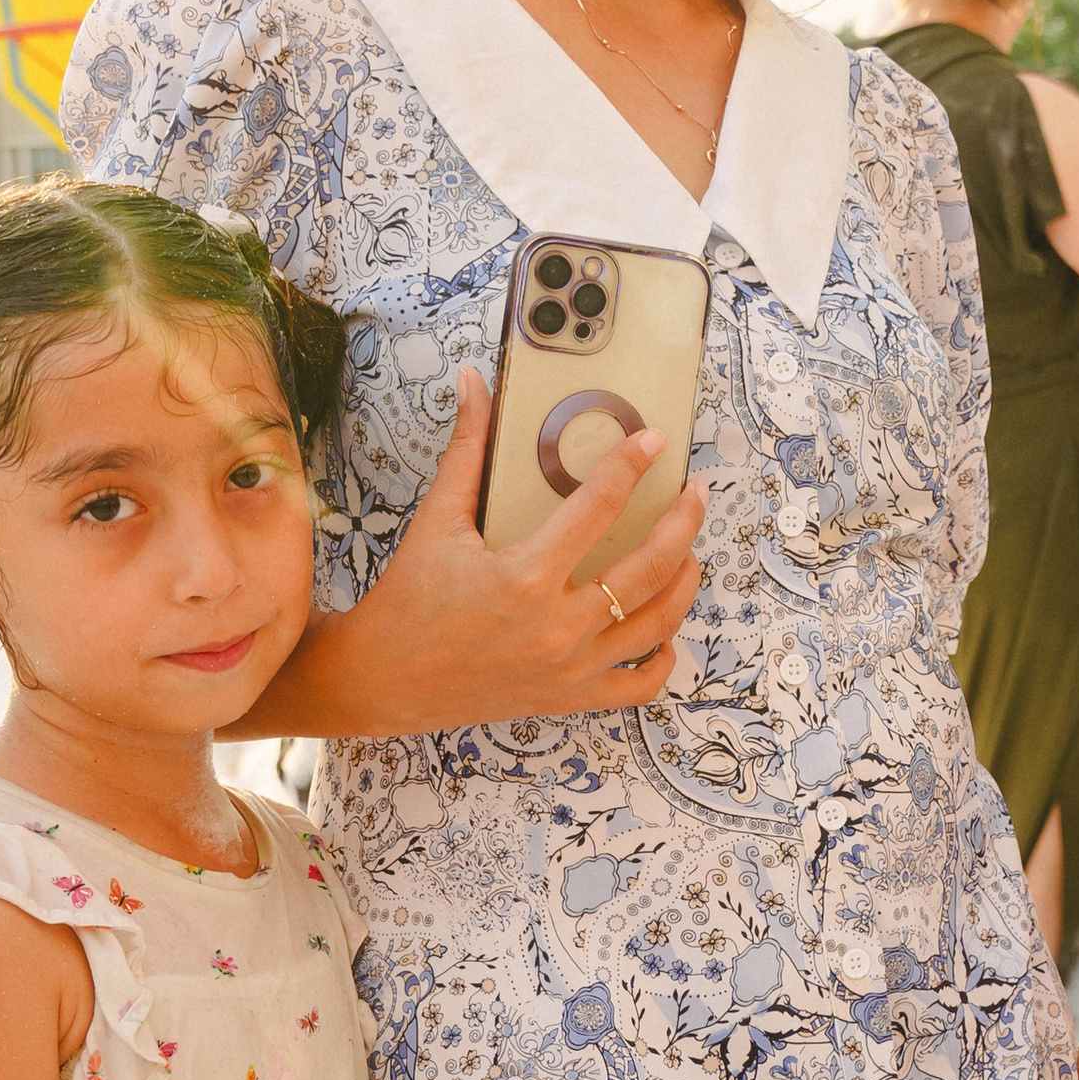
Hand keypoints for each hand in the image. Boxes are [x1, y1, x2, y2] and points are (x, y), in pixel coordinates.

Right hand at [330, 365, 705, 731]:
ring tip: (691, 551)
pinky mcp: (569, 697)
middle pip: (651, 566)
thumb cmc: (409, 600)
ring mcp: (569, 668)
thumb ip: (467, 449)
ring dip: (685, 582)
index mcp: (524, 576)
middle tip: (693, 493)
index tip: (653, 442)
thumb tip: (472, 383)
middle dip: (684, 521)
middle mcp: (557, 627)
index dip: (632, 464)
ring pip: (658, 623)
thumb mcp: (437, 520)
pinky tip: (663, 628)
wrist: (384, 679)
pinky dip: (662, 657)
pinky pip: (640, 685)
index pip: (599, 505)